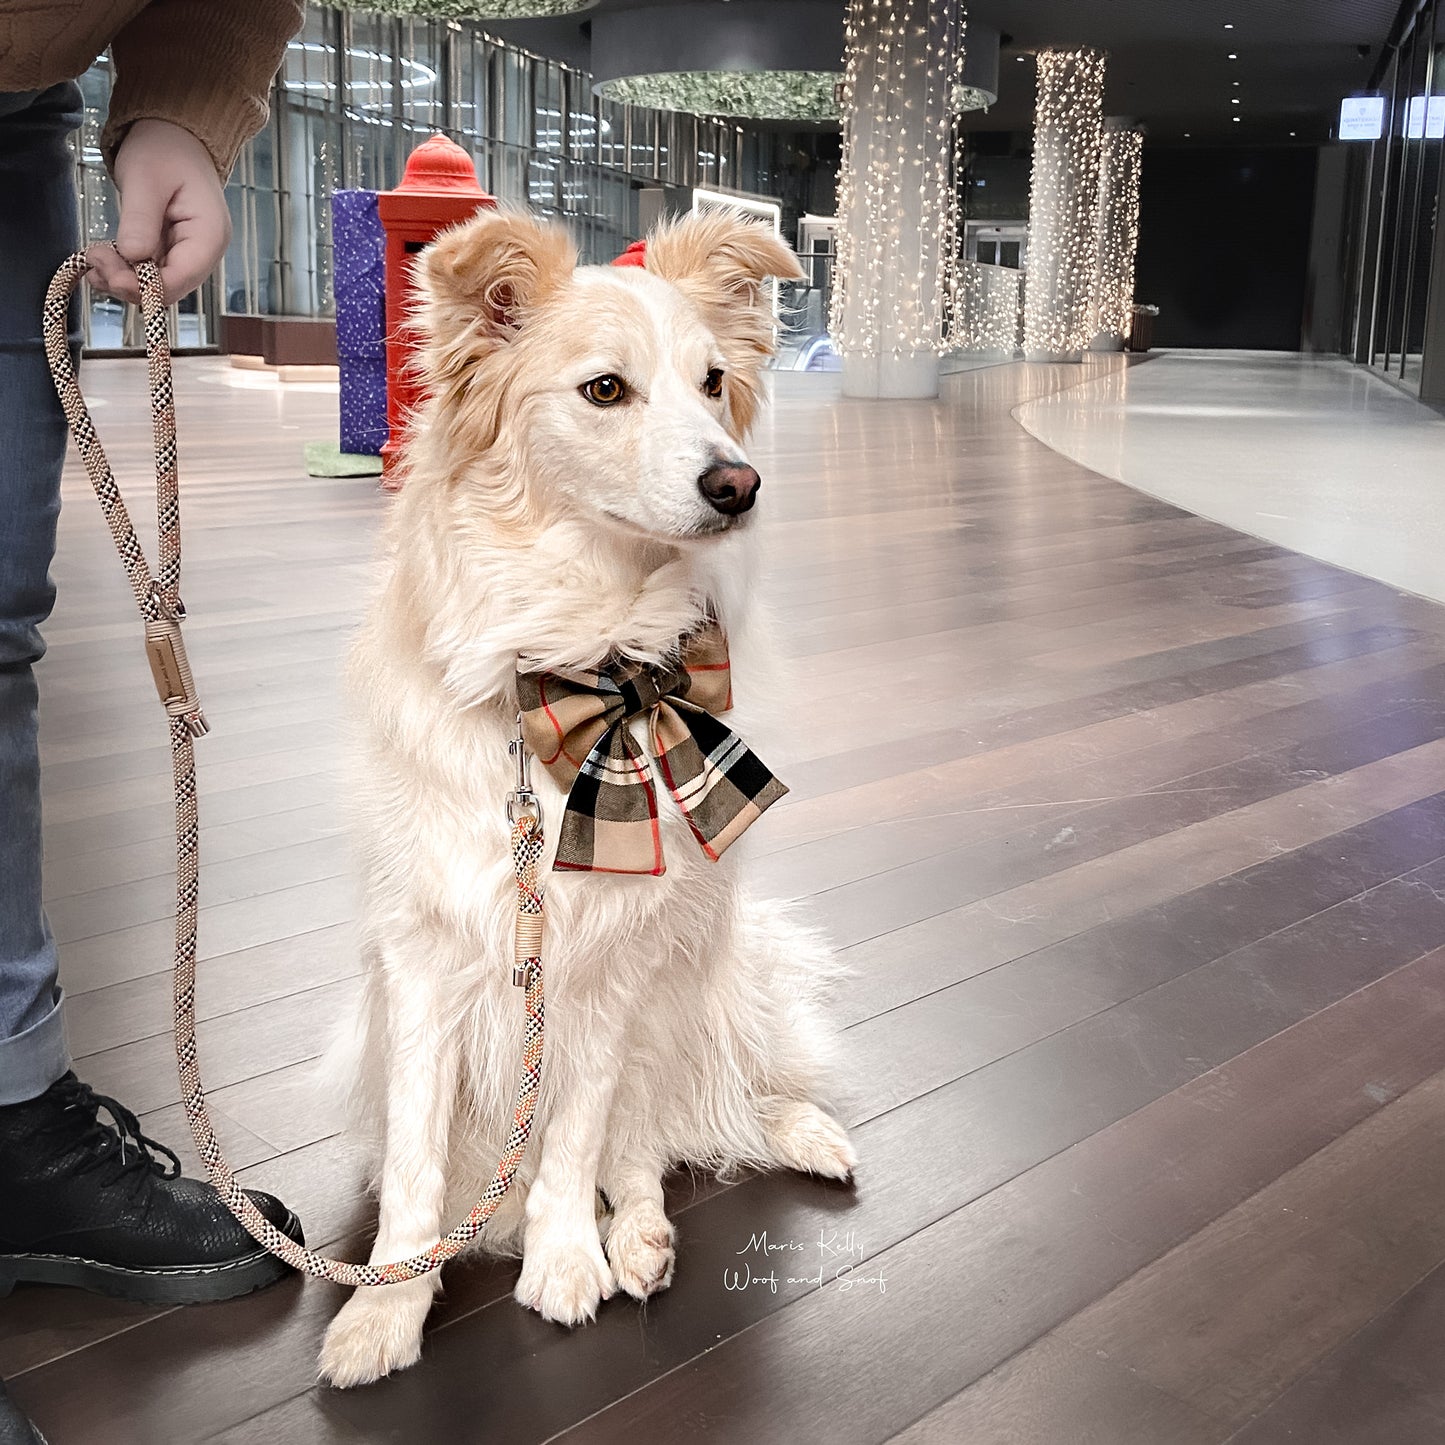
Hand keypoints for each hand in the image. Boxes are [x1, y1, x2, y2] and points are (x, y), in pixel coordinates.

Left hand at [86, 119, 231, 305]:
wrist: (172, 138)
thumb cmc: (163, 150)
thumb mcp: (146, 179)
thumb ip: (140, 220)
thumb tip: (131, 256)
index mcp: (209, 235)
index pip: (181, 278)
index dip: (145, 286)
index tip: (108, 273)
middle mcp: (204, 252)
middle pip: (170, 288)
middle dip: (129, 282)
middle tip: (93, 259)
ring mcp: (189, 254)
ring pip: (157, 286)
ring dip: (123, 279)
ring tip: (93, 259)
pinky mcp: (173, 252)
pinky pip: (150, 273)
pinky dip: (125, 271)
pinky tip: (103, 261)